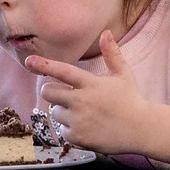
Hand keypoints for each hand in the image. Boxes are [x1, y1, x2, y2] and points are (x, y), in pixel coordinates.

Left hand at [25, 31, 152, 156]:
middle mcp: (82, 101)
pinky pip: (62, 130)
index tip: (29, 61)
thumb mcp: (124, 75)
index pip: (63, 71)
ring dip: (64, 112)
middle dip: (52, 91)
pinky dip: (71, 129)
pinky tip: (88, 127)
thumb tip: (106, 32)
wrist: (140, 130)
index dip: (45, 65)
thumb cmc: (131, 100)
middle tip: (66, 95)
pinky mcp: (76, 136)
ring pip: (55, 112)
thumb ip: (112, 54)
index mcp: (92, 84)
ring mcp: (78, 120)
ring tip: (85, 114)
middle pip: (48, 92)